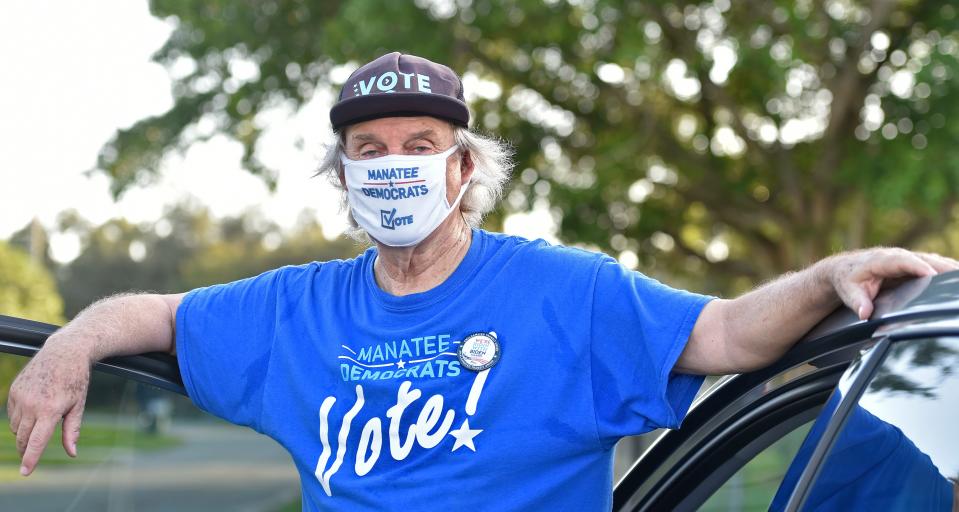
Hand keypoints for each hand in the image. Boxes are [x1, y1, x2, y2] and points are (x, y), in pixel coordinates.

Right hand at [6, 337, 91, 475]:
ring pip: (17, 427)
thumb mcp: (79, 405)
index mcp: (50, 410)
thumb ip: (72, 431)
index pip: (37, 441)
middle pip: (24, 438)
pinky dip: (20, 418)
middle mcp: (32, 404)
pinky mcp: (13, 390)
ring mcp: (20, 396)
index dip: (30, 459)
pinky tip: (33, 409)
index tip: (26, 472)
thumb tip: (72, 453)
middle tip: (30, 455)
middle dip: (27, 449)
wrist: (64, 353)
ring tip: (40, 420)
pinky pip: (12, 414)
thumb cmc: (75, 380)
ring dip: (25, 432)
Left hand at [826, 248, 958, 319]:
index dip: (917, 267)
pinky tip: (956, 280)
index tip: (931, 275)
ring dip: (949, 268)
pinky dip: (946, 271)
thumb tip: (864, 314)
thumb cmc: (847, 281)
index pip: (902, 261)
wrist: (844, 270)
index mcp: (880, 260)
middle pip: (924, 259)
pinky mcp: (913, 264)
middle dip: (942, 267)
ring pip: (932, 260)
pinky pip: (933, 265)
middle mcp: (896, 256)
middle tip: (957, 278)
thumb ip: (857, 302)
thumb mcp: (848, 292)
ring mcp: (907, 259)